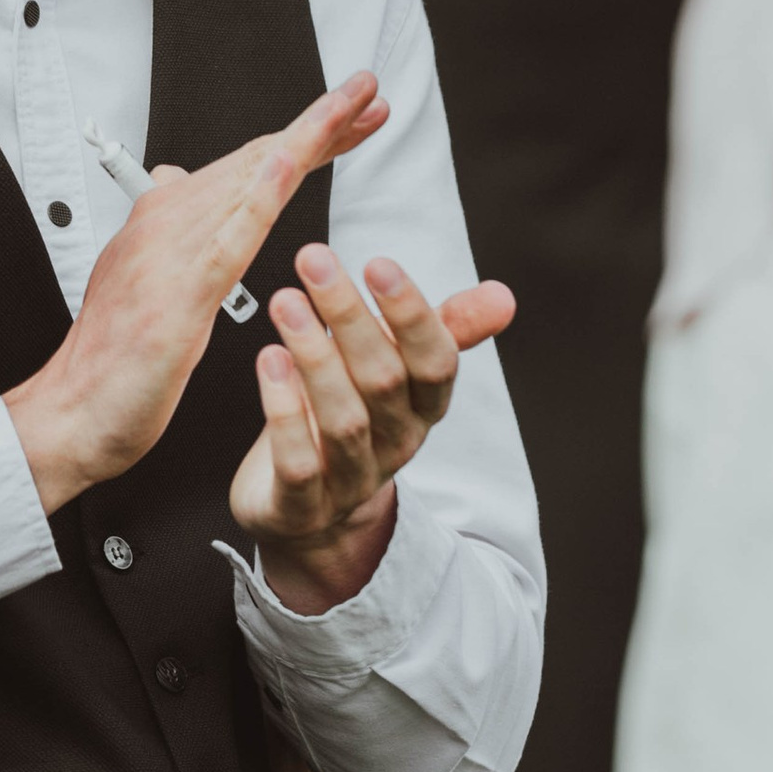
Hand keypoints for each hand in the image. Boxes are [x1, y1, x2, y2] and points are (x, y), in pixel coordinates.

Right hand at [2, 76, 388, 513]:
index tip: (351, 115)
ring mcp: (167, 257)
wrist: (69, 416)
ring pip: (246, 182)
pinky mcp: (174, 298)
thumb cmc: (110, 361)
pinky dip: (259, 196)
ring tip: (350, 109)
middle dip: (318, 123)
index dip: (303, 136)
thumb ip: (163, 231)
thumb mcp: (141, 282)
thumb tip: (171, 179)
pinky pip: (227, 237)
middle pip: (254, 160)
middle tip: (369, 93)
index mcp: (161, 222)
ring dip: (303, 139)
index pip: (245, 165)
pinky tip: (290, 163)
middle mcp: (162, 225)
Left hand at [231, 246, 514, 614]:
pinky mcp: (303, 506)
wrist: (308, 510)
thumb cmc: (352, 415)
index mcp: (423, 407)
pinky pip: (299, 463)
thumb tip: (504, 296)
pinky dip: (283, 412)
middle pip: (384, 380)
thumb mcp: (398, 369)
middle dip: (350, 317)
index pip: (435, 361)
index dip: (411, 314)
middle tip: (315, 261)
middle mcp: (396, 443)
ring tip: (286, 302)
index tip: (379, 263)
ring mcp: (351, 479)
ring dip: (314, 356)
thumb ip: (444, 329)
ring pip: (342, 419)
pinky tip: (268, 361)